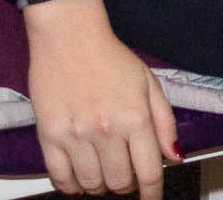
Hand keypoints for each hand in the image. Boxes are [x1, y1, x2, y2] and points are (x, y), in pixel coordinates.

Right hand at [25, 0, 177, 197]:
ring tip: (104, 176)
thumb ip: (164, 123)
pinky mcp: (48, 136)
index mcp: (135, 117)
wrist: (69, 38)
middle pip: (119, 182)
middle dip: (126, 187)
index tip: (152, 197)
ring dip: (100, 186)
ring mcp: (74, 135)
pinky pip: (59, 177)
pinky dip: (71, 186)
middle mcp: (105, 130)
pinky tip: (79, 180)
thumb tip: (174, 156)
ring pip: (91, 183)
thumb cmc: (111, 59)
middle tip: (126, 179)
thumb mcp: (149, 84)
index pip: (148, 170)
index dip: (152, 191)